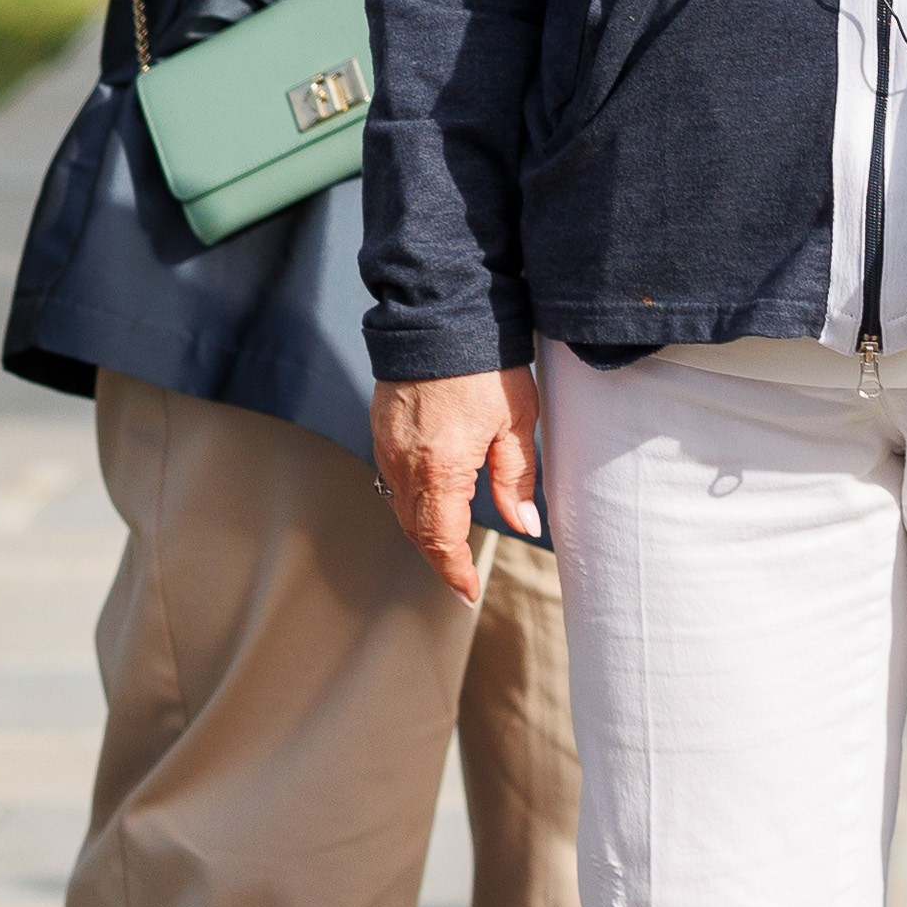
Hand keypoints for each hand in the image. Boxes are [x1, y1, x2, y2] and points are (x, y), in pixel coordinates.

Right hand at [371, 367, 541, 602]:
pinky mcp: (380, 430)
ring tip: (452, 543)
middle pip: (416, 531)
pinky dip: (412, 499)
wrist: (440, 314)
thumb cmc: (486, 364)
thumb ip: (517, 478)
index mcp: (441, 469)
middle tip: (461, 576)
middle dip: (440, 557)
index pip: (441, 541)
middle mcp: (404, 464)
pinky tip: (434, 497)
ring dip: (424, 529)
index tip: (467, 593)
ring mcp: (386, 447)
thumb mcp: (517, 421)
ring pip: (401, 507)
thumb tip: (526, 524)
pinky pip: (392, 479)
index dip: (455, 573)